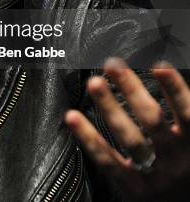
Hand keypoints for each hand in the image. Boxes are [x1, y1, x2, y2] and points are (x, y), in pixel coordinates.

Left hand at [65, 58, 189, 200]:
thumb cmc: (189, 172)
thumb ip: (185, 117)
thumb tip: (172, 78)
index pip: (188, 113)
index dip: (175, 89)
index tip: (159, 65)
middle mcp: (177, 158)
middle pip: (152, 119)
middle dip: (132, 89)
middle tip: (112, 64)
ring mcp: (154, 174)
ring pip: (130, 137)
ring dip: (110, 107)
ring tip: (95, 82)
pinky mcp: (133, 188)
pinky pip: (108, 161)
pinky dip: (88, 138)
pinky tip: (73, 117)